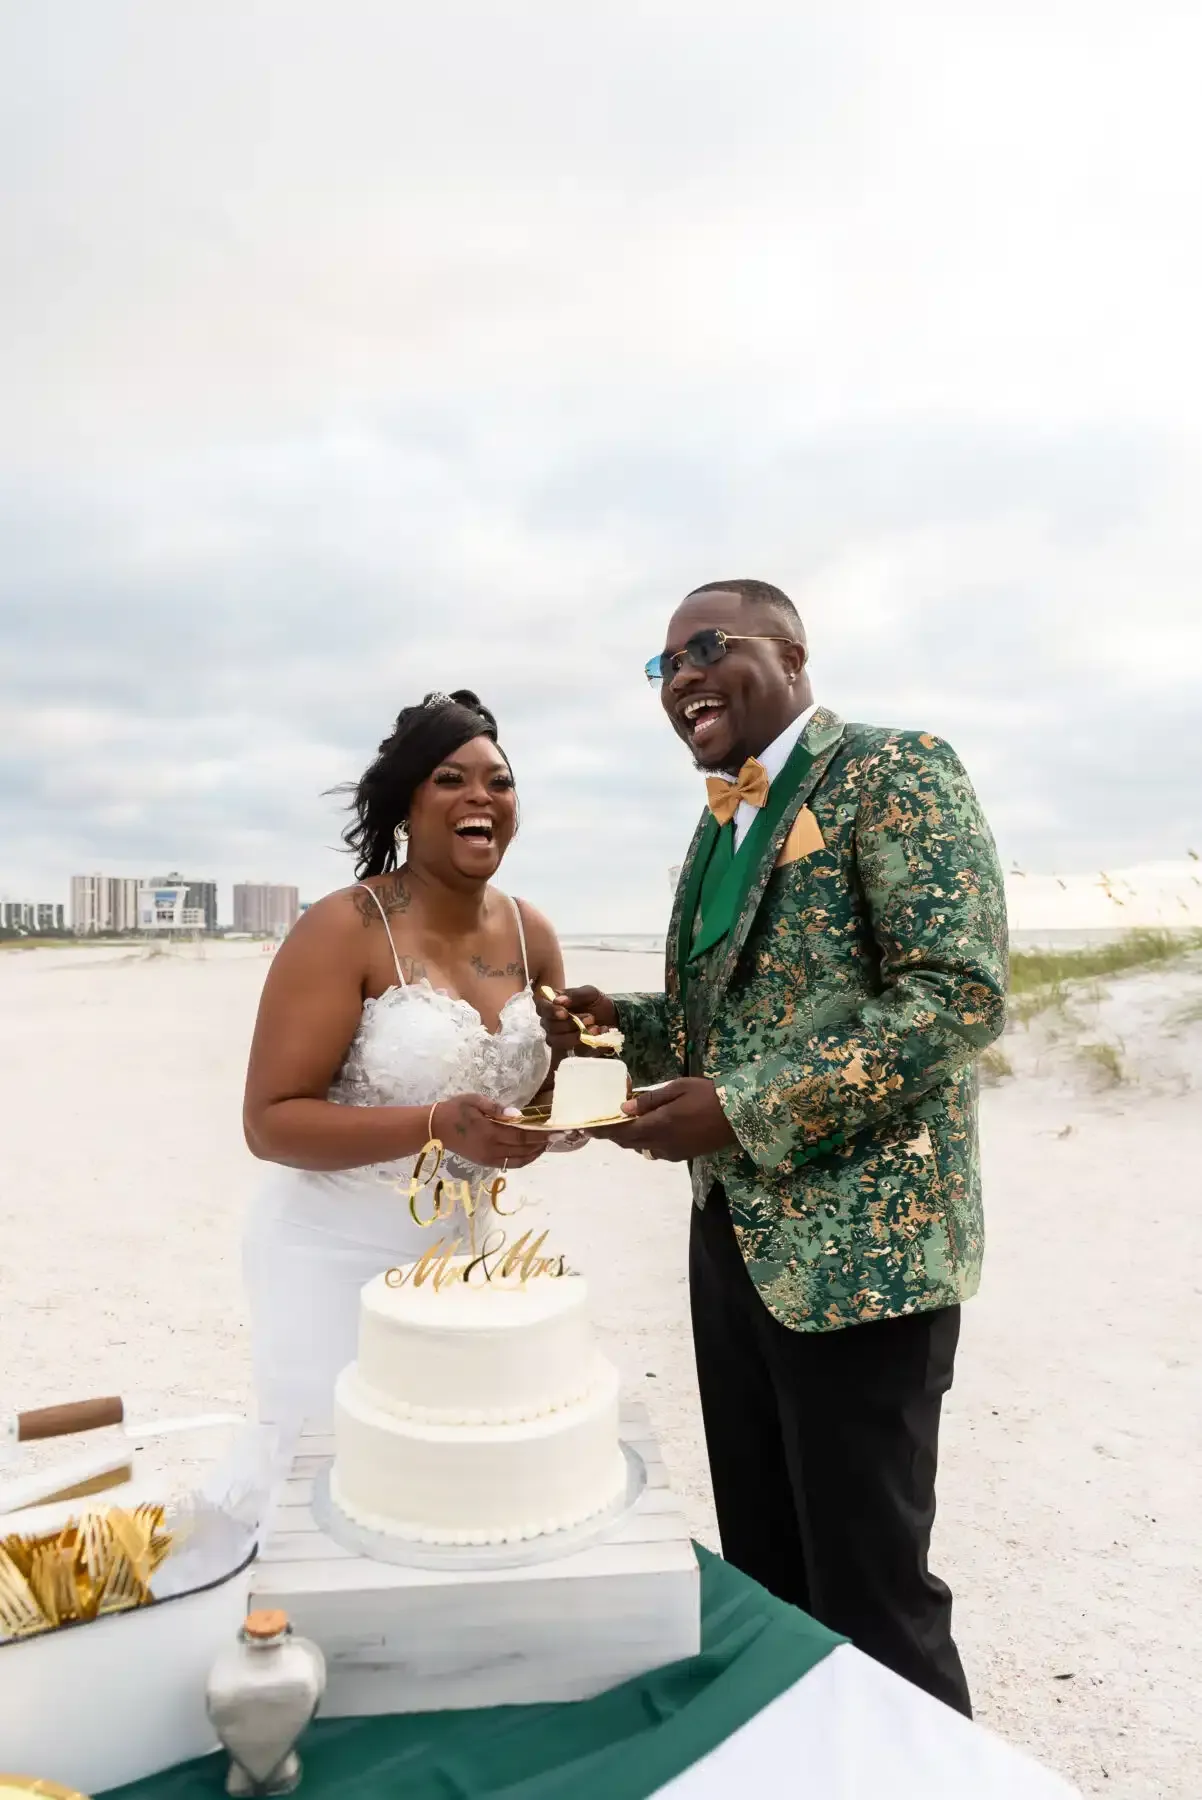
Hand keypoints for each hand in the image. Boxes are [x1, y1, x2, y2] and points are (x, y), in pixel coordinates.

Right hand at [430, 1094, 546, 1167]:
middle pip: (524, 1150)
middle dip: (542, 1144)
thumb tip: (518, 1115)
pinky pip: (509, 1164)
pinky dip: (523, 1159)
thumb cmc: (455, 1110)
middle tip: (558, 1137)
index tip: (557, 1132)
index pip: (523, 1136)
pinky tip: (530, 1152)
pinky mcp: (485, 1162)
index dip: (541, 1135)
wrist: (435, 1128)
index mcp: (490, 1133)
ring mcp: (488, 1158)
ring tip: (545, 1144)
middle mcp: (491, 1149)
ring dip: (535, 1154)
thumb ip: (496, 1108)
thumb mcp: (474, 1101)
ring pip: (518, 1160)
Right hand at [534, 985, 617, 1058]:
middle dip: (570, 1023)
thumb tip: (558, 1000)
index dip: (550, 1012)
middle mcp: (552, 1023)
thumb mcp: (590, 993)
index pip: (541, 1008)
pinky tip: (600, 1035)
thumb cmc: (598, 1003)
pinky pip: (576, 1052)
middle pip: (550, 1027)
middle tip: (591, 1017)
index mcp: (554, 1005)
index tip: (565, 1013)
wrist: (615, 1018)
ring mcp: (561, 1039)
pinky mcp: (573, 1051)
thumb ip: (574, 995)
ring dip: (576, 1036)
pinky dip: (590, 1044)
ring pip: (558, 1041)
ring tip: (596, 1028)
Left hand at [591, 1079, 736, 1162]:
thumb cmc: (708, 1095)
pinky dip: (646, 1142)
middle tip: (604, 1121)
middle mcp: (661, 1143)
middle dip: (613, 1134)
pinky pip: (656, 1152)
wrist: (738, 1116)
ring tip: (627, 1122)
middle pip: (628, 1143)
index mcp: (658, 1125)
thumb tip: (624, 1107)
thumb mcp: (678, 1088)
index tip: (586, 1126)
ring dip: (630, 1138)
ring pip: (641, 1149)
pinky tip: (651, 1129)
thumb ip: (650, 1099)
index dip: (602, 1130)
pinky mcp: (682, 1155)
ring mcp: (672, 1152)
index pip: (621, 1132)